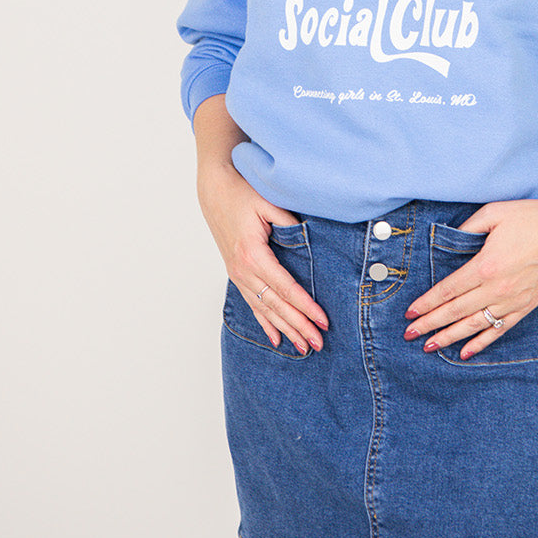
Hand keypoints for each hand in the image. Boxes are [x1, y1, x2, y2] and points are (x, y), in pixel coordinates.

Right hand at [197, 160, 328, 353]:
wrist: (215, 191)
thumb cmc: (242, 193)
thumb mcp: (269, 203)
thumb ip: (290, 224)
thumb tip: (309, 242)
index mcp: (253, 254)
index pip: (285, 288)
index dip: (305, 306)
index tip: (323, 320)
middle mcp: (243, 270)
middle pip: (276, 305)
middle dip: (298, 326)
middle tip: (319, 343)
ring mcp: (238, 275)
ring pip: (264, 309)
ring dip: (285, 329)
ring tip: (303, 347)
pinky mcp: (236, 274)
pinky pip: (252, 304)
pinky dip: (265, 323)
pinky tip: (276, 339)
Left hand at [402, 189, 537, 360]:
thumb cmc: (533, 216)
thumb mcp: (493, 213)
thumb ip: (467, 229)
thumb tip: (448, 241)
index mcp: (487, 265)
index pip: (449, 290)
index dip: (427, 303)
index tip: (410, 313)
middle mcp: (499, 288)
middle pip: (456, 311)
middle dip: (431, 324)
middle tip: (410, 334)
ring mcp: (514, 300)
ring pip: (475, 325)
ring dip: (450, 337)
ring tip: (430, 346)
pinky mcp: (528, 305)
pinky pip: (500, 329)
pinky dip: (481, 342)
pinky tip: (465, 352)